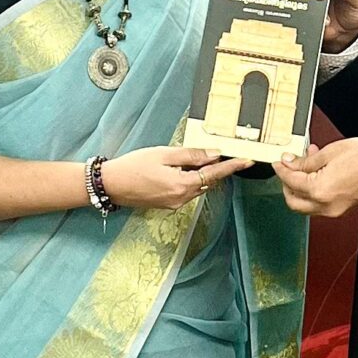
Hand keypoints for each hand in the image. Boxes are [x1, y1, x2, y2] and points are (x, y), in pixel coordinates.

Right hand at [100, 147, 253, 209]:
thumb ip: (191, 155)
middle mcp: (181, 198)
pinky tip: (182, 168)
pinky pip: (186, 190)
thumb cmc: (133, 166)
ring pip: (197, 186)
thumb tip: (214, 154)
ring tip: (199, 157)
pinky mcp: (167, 204)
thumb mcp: (163, 154)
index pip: (214, 174)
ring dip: (202, 173)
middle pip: (207, 181)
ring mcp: (174, 204)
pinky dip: (190, 179)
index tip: (247, 161)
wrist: (110, 185)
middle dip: (217, 167)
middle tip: (227, 153)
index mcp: (182, 185)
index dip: (232, 166)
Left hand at [273, 137, 357, 217]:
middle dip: (287, 184)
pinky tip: (319, 172)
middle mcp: (325, 206)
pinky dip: (314, 190)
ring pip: (305, 205)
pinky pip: (319, 204)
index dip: (282, 169)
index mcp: (319, 191)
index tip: (279, 161)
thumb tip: (291, 163)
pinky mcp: (342, 208)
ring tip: (308, 163)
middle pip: (293, 201)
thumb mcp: (330, 152)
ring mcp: (335, 210)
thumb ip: (306, 161)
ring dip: (301, 186)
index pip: (290, 181)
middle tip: (288, 166)